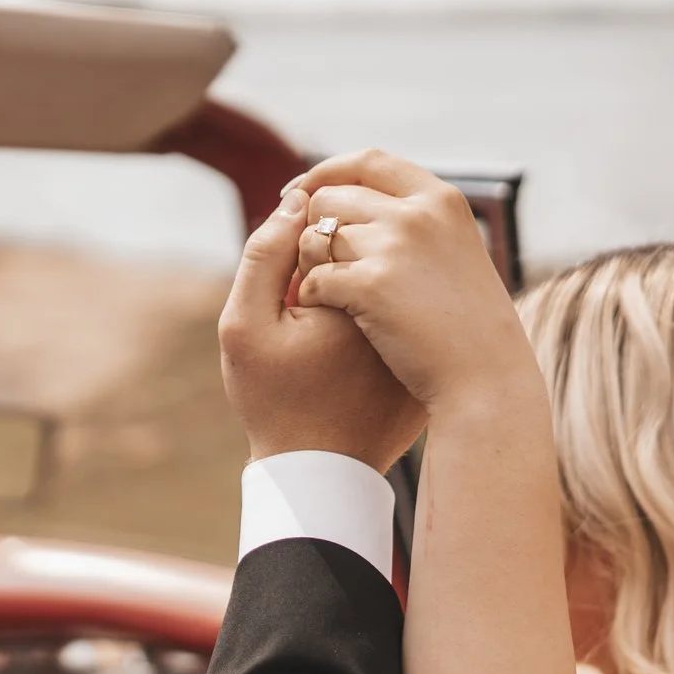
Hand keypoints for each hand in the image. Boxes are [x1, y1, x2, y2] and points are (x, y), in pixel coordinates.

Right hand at [220, 186, 424, 469]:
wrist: (321, 473)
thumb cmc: (275, 402)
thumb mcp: (244, 326)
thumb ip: (263, 254)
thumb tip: (296, 200)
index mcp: (362, 287)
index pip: (331, 231)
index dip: (296, 267)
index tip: (291, 317)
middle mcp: (405, 302)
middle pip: (366, 248)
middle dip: (330, 275)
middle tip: (309, 336)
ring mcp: (423, 332)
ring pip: (385, 280)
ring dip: (353, 294)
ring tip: (329, 350)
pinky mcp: (429, 353)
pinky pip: (400, 314)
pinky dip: (374, 322)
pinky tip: (349, 362)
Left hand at [287, 151, 536, 413]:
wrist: (486, 380)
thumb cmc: (468, 329)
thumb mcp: (457, 254)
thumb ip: (421, 223)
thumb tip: (365, 201)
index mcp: (441, 199)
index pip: (369, 161)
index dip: (326, 172)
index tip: (300, 193)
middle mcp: (418, 213)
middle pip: (330, 198)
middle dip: (313, 229)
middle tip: (315, 263)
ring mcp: (395, 246)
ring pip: (316, 238)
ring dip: (309, 266)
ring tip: (325, 295)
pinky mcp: (371, 285)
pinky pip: (313, 278)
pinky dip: (310, 298)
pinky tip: (324, 316)